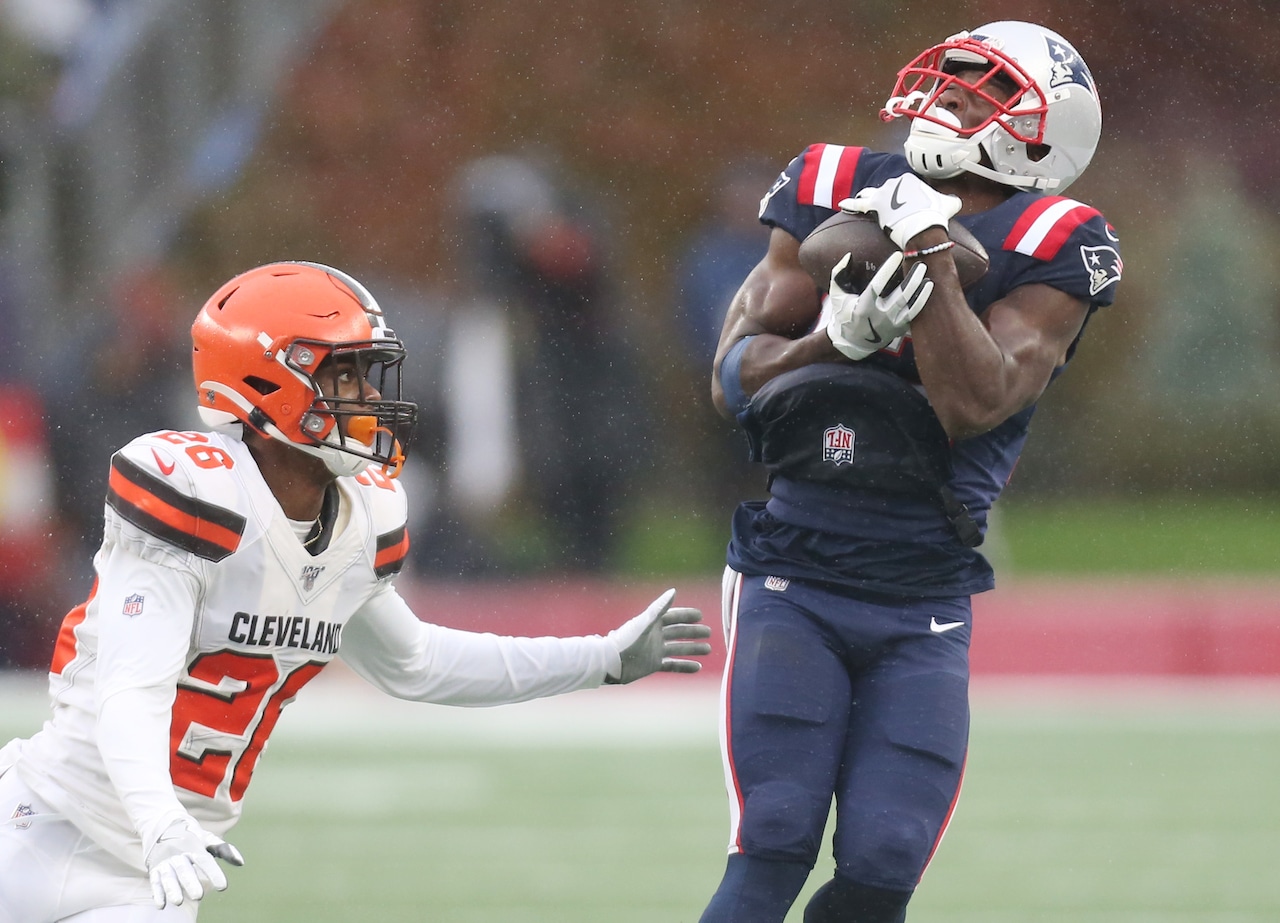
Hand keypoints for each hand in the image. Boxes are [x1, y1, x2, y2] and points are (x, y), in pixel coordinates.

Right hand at [146, 819, 244, 908]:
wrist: (163, 824)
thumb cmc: (191, 836)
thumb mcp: (207, 839)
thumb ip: (224, 850)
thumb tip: (240, 862)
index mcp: (194, 846)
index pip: (205, 860)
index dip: (214, 873)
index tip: (223, 887)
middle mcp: (178, 854)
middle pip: (184, 869)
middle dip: (190, 883)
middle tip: (198, 896)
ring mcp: (165, 861)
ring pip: (168, 876)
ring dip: (172, 889)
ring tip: (178, 902)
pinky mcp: (155, 868)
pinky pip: (155, 881)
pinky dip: (158, 893)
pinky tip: (162, 905)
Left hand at [605, 589, 711, 683]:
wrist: (611, 662)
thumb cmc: (625, 639)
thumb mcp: (645, 622)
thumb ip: (660, 607)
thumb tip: (674, 591)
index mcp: (653, 623)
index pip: (674, 616)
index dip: (687, 615)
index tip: (701, 616)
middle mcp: (656, 636)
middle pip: (679, 632)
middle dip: (694, 632)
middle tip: (709, 633)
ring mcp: (655, 650)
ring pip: (678, 648)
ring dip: (693, 649)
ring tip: (708, 649)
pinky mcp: (653, 664)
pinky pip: (672, 665)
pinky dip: (685, 666)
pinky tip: (697, 667)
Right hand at [826, 251, 932, 359]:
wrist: (851, 342)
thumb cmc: (843, 314)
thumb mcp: (836, 295)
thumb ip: (838, 274)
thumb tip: (848, 256)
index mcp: (863, 307)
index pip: (878, 285)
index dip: (888, 269)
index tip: (897, 255)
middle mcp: (879, 317)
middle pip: (901, 296)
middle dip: (913, 279)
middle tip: (920, 265)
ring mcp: (890, 325)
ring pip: (911, 307)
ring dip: (922, 292)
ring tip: (928, 278)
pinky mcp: (898, 329)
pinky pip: (914, 316)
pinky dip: (921, 303)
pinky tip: (927, 290)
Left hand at [839, 173, 960, 248]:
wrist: (924, 227)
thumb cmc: (936, 216)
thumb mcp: (949, 203)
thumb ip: (950, 200)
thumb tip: (955, 201)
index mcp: (910, 180)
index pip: (902, 187)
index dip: (903, 199)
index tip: (907, 208)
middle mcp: (894, 182)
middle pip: (887, 191)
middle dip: (887, 199)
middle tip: (891, 212)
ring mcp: (882, 193)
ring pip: (871, 194)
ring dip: (868, 199)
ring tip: (867, 204)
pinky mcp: (873, 206)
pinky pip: (857, 204)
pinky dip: (850, 204)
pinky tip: (842, 204)